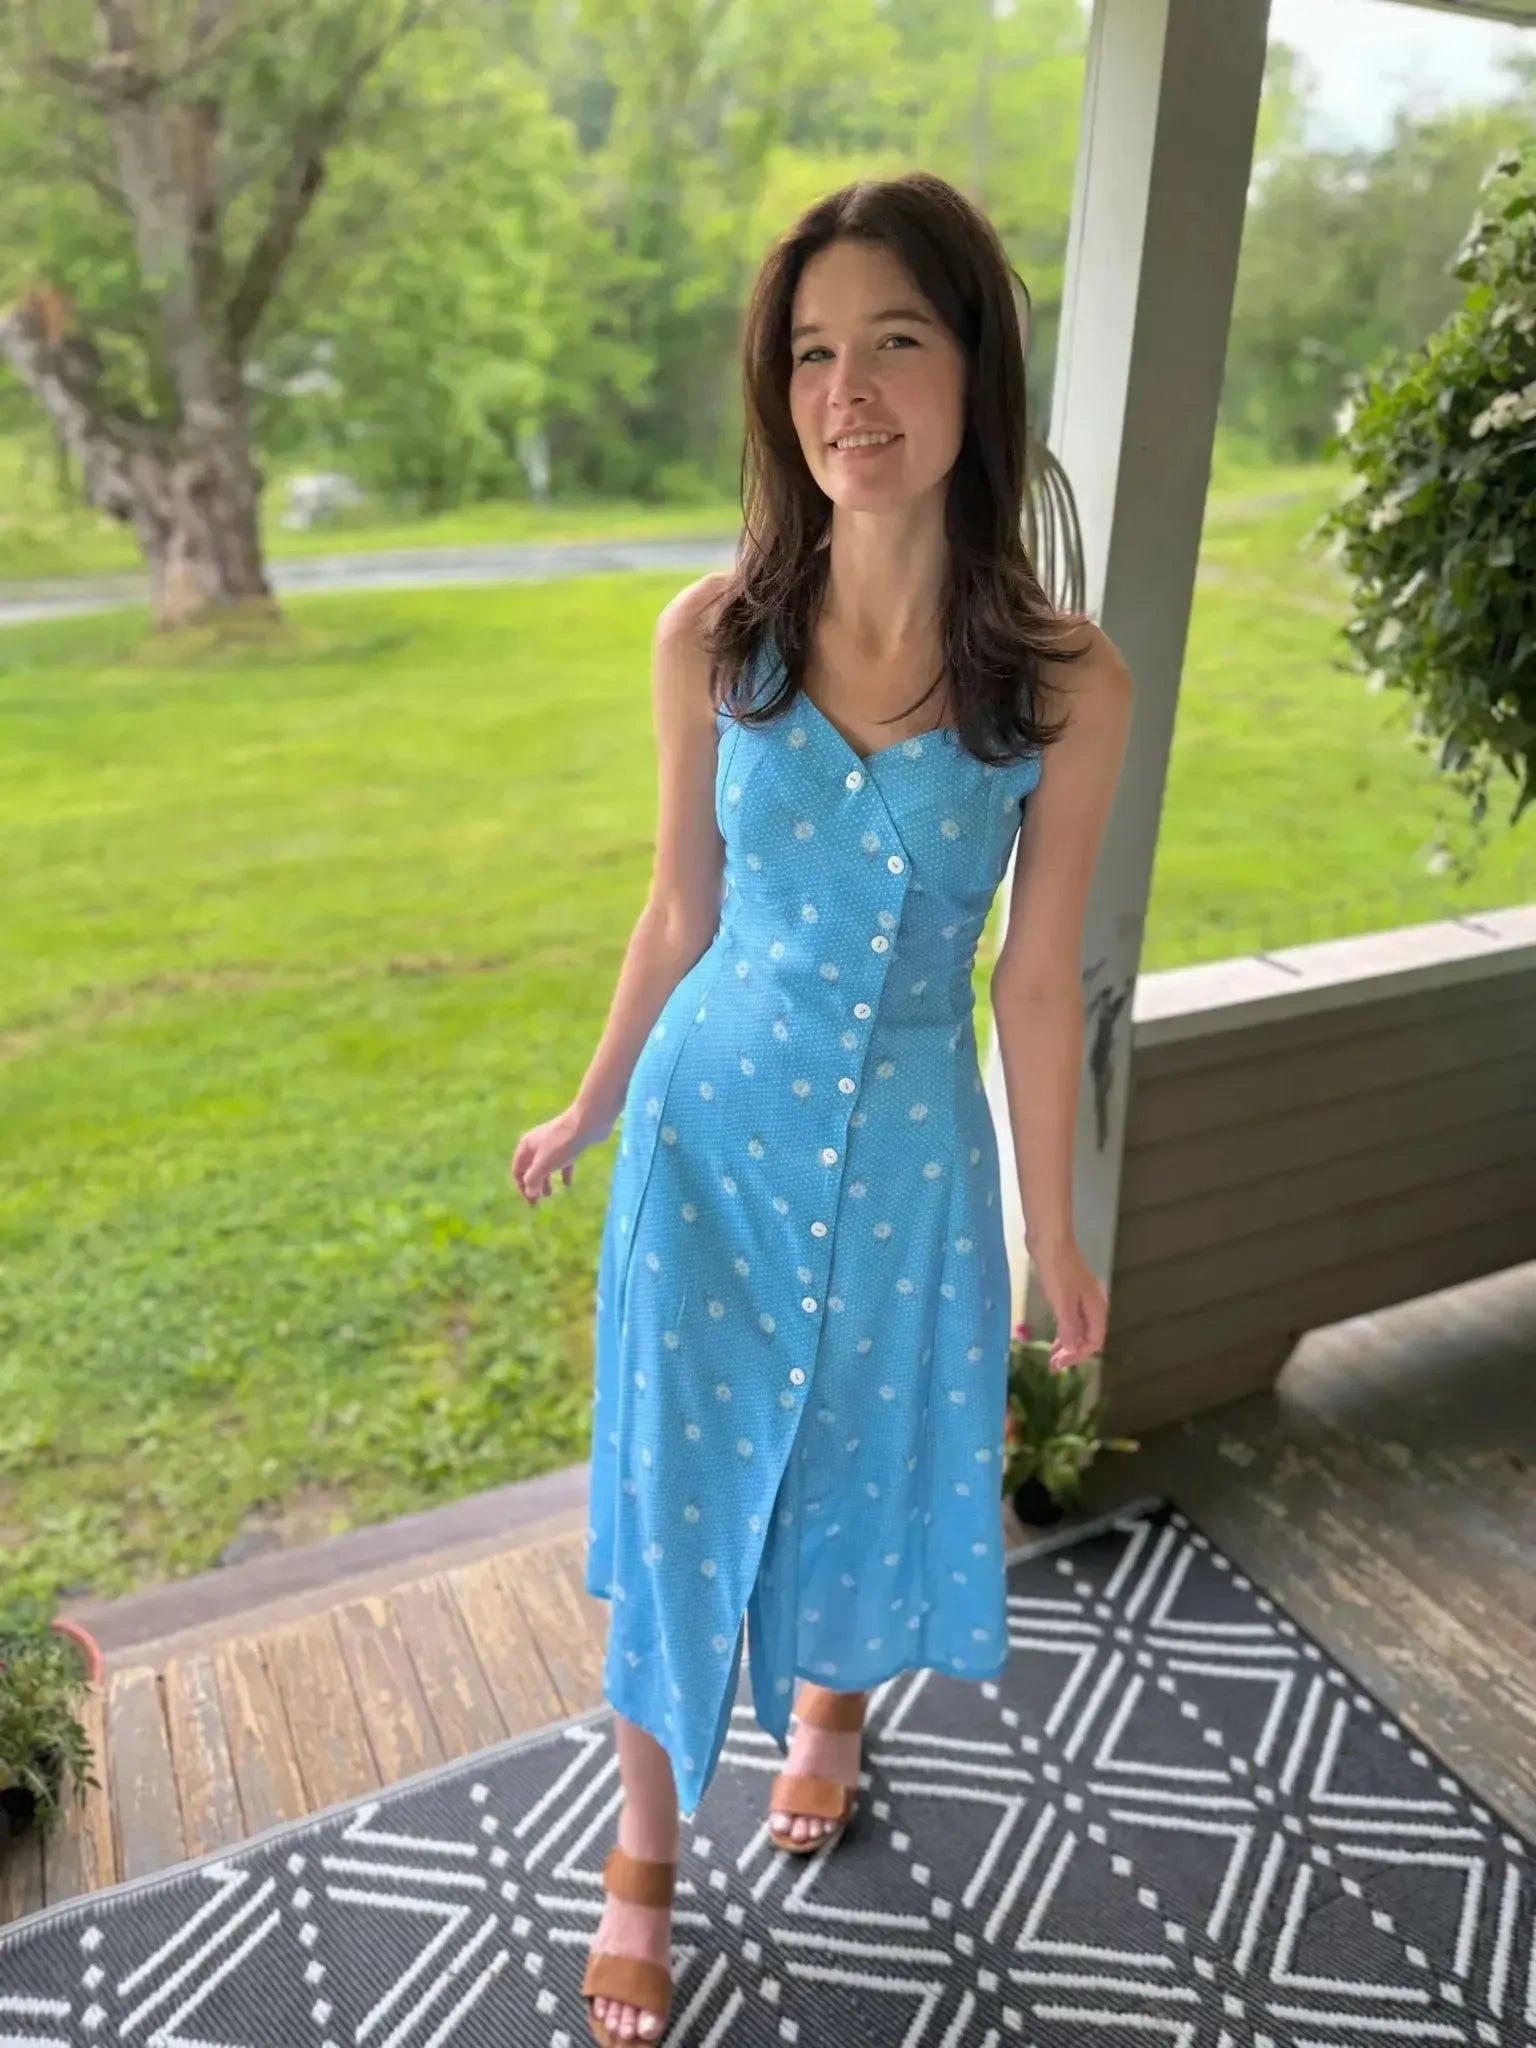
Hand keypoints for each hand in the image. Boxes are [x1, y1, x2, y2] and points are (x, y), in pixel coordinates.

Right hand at [510, 1101, 612, 1205]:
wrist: (588, 1122)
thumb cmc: (563, 1143)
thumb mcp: (544, 1164)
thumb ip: (534, 1179)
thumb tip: (529, 1194)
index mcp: (527, 1146)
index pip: (518, 1169)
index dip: (522, 1187)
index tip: (531, 1201)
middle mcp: (537, 1143)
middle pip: (531, 1168)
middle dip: (533, 1185)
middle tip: (538, 1202)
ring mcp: (554, 1143)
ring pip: (546, 1165)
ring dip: (546, 1180)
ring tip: (550, 1194)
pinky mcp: (569, 1144)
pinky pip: (562, 1162)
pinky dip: (563, 1173)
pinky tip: (568, 1184)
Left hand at [1028, 1237, 1107, 1369]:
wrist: (1050, 1239)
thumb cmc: (1057, 1271)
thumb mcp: (1062, 1303)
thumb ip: (1069, 1328)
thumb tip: (1072, 1349)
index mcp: (1096, 1308)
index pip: (1094, 1341)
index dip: (1078, 1356)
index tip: (1058, 1365)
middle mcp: (1093, 1304)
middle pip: (1088, 1336)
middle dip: (1073, 1352)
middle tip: (1053, 1365)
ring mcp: (1081, 1296)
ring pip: (1079, 1327)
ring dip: (1068, 1343)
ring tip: (1052, 1355)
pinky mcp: (1069, 1289)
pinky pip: (1071, 1317)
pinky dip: (1064, 1329)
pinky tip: (1054, 1333)